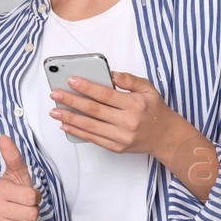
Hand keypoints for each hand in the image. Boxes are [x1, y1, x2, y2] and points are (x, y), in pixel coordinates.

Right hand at [0, 135, 40, 220]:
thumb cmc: (7, 193)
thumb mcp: (14, 174)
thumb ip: (13, 156)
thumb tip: (4, 137)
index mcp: (1, 190)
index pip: (33, 198)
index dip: (34, 198)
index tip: (25, 196)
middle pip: (32, 216)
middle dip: (31, 212)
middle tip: (21, 208)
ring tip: (17, 219)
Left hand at [52, 72, 197, 159]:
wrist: (166, 137)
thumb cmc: (154, 110)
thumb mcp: (148, 89)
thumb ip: (130, 80)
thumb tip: (111, 73)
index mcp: (135, 105)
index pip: (106, 95)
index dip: (86, 87)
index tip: (71, 80)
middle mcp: (127, 122)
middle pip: (94, 110)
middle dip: (72, 101)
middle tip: (55, 94)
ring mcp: (121, 137)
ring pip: (90, 127)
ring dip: (70, 118)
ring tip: (54, 111)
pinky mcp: (117, 147)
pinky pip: (93, 139)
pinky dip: (78, 132)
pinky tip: (65, 125)